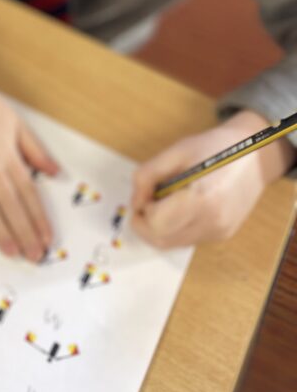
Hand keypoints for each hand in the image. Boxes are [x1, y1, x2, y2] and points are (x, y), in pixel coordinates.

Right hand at [0, 53, 58, 261]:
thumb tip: (55, 173)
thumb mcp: (14, 120)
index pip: (28, 191)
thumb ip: (34, 149)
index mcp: (6, 150)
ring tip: (10, 252)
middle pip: (10, 203)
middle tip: (33, 256)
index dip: (38, 218)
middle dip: (24, 232)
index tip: (46, 239)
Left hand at [131, 109, 295, 248]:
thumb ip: (148, 175)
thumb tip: (135, 200)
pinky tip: (179, 206)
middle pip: (161, 240)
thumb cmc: (214, 148)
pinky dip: (174, 228)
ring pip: (173, 244)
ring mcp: (219, 232)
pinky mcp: (223, 235)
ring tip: (163, 201)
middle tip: (144, 200)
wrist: (255, 157)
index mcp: (202, 198)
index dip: (141, 209)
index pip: (156, 223)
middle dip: (143, 224)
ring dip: (157, 228)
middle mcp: (212, 222)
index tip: (143, 192)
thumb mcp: (176, 152)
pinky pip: (187, 239)